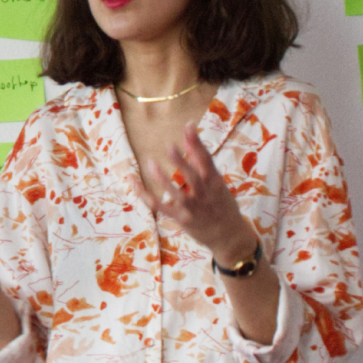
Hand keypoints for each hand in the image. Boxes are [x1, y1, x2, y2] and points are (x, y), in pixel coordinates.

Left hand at [130, 121, 255, 262]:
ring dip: (162, 178)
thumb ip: (202, 162)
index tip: (188, 126)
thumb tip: (188, 139)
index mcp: (215, 183)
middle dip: (181, 162)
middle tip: (169, 146)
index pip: (207, 160)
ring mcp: (191, 208)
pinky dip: (143, 194)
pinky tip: (133, 182)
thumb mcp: (217, 183)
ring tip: (150, 163)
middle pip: (192, 176)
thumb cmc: (222, 204)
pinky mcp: (180, 218)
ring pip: (174, 193)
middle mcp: (204, 194)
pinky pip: (158, 206)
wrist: (229, 236)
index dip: (197, 143)